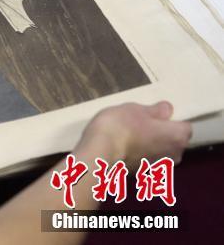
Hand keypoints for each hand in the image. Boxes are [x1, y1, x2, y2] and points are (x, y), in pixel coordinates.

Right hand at [77, 101, 191, 163]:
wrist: (99, 153)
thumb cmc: (122, 126)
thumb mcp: (136, 109)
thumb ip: (155, 110)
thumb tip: (167, 110)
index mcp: (177, 138)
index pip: (184, 126)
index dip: (171, 119)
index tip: (155, 114)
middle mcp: (174, 155)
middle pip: (173, 141)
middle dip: (161, 133)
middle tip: (141, 122)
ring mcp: (158, 168)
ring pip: (159, 152)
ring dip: (150, 145)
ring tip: (129, 135)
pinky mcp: (142, 174)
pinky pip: (146, 160)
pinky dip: (138, 154)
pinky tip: (122, 146)